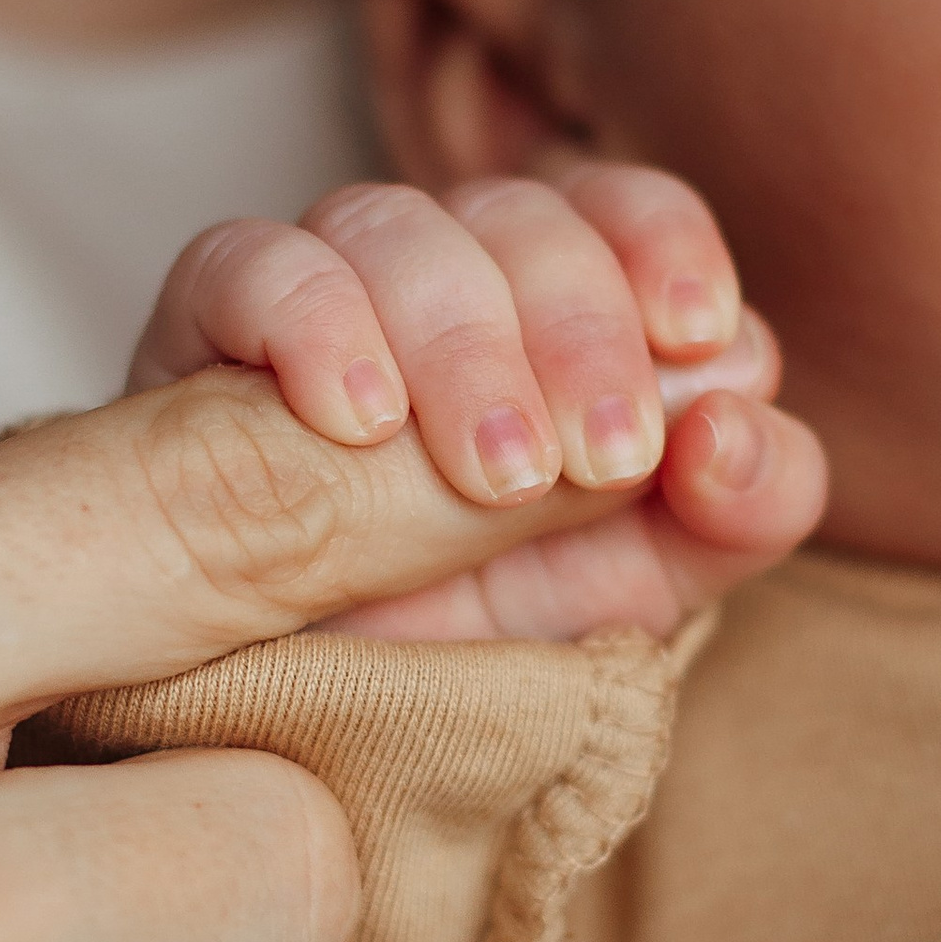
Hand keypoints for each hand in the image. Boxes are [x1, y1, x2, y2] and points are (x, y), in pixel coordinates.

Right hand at [130, 163, 824, 639]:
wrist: (303, 734)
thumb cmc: (482, 643)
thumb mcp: (639, 595)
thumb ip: (739, 506)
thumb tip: (740, 409)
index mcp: (561, 319)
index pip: (622, 207)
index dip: (662, 246)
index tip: (693, 333)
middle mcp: (447, 286)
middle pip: (518, 214)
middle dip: (572, 328)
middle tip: (586, 458)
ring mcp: (322, 300)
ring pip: (391, 222)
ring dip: (459, 341)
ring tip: (490, 475)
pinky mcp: (200, 336)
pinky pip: (247, 263)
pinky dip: (314, 322)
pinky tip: (357, 419)